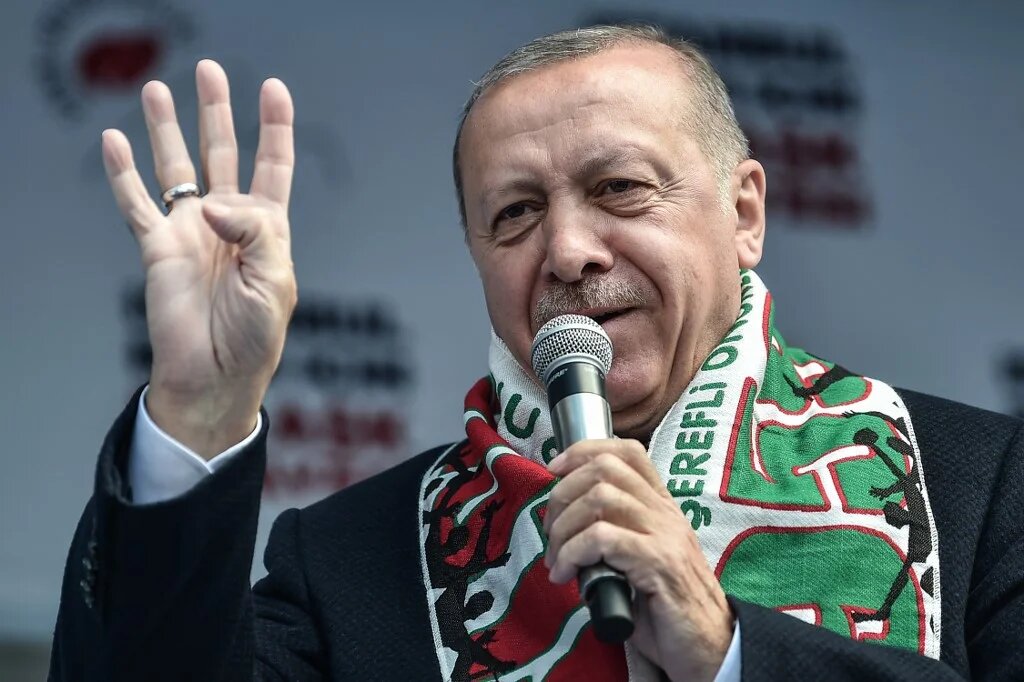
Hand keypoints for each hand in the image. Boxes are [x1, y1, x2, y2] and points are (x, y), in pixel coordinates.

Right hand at [102, 60, 296, 457]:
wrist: (214, 378)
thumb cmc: (254, 337)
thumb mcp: (275, 280)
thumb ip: (255, 231)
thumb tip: (211, 201)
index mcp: (265, 230)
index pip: (272, 167)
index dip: (274, 128)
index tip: (273, 89)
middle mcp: (226, 223)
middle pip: (221, 154)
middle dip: (216, 112)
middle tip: (208, 70)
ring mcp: (190, 232)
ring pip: (176, 168)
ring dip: (166, 130)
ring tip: (157, 90)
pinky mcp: (157, 249)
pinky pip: (136, 203)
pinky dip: (124, 173)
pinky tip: (115, 141)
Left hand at [543, 440, 733, 681]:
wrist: (709, 644)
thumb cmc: (667, 607)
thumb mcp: (640, 559)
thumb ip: (613, 535)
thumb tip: (563, 526)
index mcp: (661, 506)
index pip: (627, 452)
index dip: (583, 451)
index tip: (554, 471)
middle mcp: (665, 513)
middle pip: (605, 469)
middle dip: (563, 495)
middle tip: (550, 532)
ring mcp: (664, 535)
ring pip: (600, 498)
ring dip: (564, 528)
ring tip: (557, 560)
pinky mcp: (659, 563)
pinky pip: (603, 539)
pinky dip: (573, 554)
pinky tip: (567, 575)